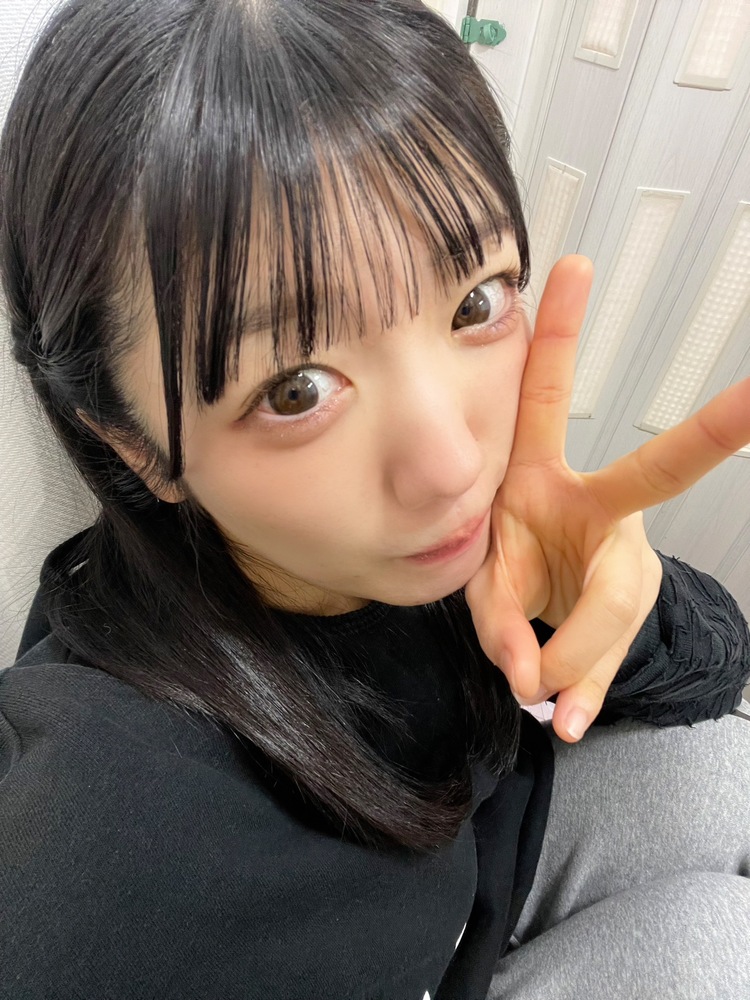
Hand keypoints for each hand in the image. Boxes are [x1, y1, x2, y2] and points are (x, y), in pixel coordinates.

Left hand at [465, 255, 749, 743]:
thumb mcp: (479, 575)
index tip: (572, 264)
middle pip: (655, 472)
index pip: (550, 397)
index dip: (558, 332)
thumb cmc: (505, 563)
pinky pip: (604, 658)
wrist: (537, 610)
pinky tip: (570, 721)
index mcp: (546, 473)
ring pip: (609, 607)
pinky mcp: (627, 612)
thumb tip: (530, 679)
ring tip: (532, 694)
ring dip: (565, 656)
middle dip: (708, 432)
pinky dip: (580, 693)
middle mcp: (604, 506)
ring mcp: (625, 560)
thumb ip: (494, 613)